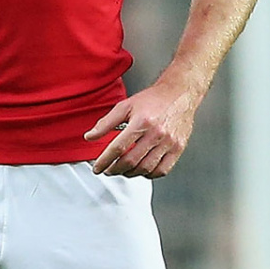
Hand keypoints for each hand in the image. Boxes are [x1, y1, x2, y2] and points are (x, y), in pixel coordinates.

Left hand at [85, 84, 199, 177]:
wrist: (179, 94)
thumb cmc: (153, 99)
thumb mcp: (125, 106)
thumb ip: (106, 123)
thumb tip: (90, 136)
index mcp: (141, 122)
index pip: (118, 148)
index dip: (104, 161)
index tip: (97, 168)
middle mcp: (157, 133)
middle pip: (131, 161)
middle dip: (115, 169)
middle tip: (108, 170)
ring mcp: (169, 142)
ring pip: (146, 168)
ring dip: (130, 173)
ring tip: (122, 170)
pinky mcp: (178, 148)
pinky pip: (162, 170)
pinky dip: (149, 174)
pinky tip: (141, 170)